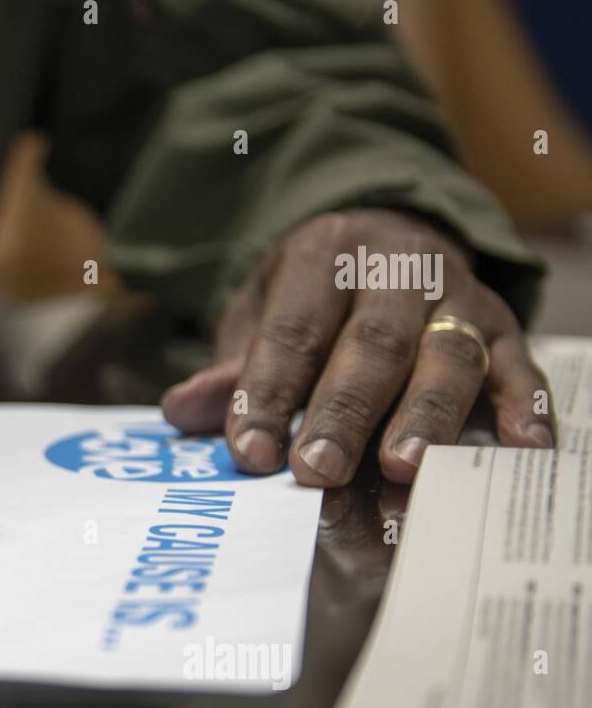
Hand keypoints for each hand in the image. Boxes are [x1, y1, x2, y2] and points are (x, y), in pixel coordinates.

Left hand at [162, 209, 554, 485]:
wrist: (387, 235)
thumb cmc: (312, 295)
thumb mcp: (260, 313)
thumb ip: (231, 368)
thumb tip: (183, 412)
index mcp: (323, 254)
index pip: (293, 332)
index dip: (268, 393)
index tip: (250, 452)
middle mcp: (396, 266)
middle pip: (372, 344)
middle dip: (343, 411)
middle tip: (317, 471)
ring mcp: (456, 294)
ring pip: (446, 354)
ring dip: (425, 416)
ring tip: (400, 468)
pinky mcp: (502, 325)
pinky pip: (518, 366)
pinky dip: (524, 408)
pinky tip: (523, 449)